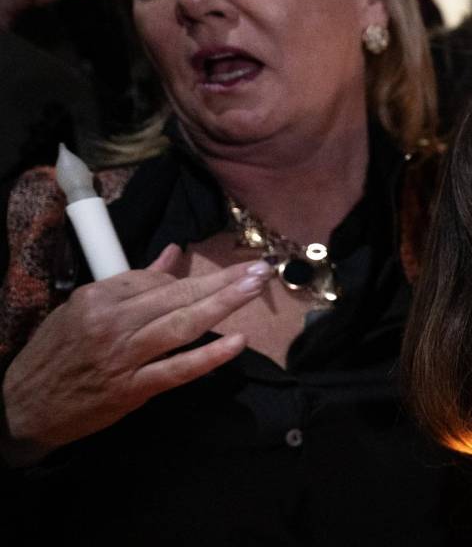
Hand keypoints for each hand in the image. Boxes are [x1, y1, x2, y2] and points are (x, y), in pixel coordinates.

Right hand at [0, 245, 267, 464]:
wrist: (23, 406)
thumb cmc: (58, 353)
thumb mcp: (84, 308)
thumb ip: (132, 281)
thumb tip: (172, 253)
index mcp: (98, 297)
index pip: (157, 279)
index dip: (192, 278)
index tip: (227, 273)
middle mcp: (112, 323)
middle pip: (177, 296)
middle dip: (224, 281)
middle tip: (262, 270)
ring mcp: (123, 357)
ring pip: (182, 325)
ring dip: (224, 304)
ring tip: (256, 288)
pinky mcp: (131, 390)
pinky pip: (177, 370)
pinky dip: (208, 356)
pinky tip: (238, 342)